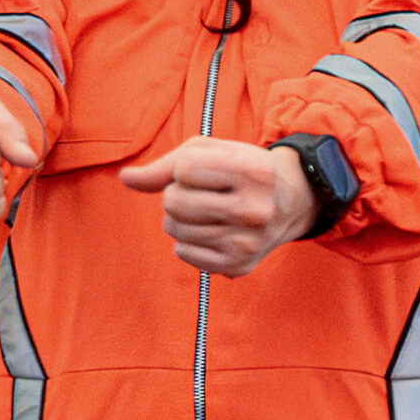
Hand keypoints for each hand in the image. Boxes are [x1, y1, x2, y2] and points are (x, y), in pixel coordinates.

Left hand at [119, 138, 315, 276]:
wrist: (293, 201)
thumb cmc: (243, 169)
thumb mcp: (213, 153)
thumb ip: (167, 165)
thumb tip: (126, 179)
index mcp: (250, 172)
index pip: (182, 170)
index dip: (184, 169)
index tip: (208, 171)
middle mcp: (253, 210)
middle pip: (173, 203)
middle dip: (177, 195)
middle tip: (203, 194)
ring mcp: (247, 242)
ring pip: (174, 230)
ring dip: (181, 219)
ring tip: (208, 212)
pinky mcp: (239, 266)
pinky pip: (183, 253)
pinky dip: (187, 241)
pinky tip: (211, 232)